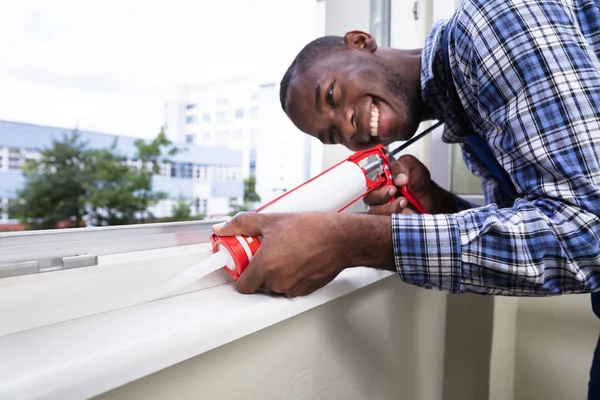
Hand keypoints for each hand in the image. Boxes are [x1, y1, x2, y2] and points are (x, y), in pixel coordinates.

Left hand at [212, 212, 393, 296]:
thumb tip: (222, 228)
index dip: (241, 274)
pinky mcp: (305, 291)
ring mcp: (293, 289)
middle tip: (268, 252)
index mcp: (266, 266)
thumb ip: (241, 225)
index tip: (244, 263)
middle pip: (258, 285)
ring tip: (286, 253)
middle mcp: (278, 282)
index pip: (242, 286)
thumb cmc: (312, 229)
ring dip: (276, 274)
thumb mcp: (271, 220)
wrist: (341, 238)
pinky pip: (290, 287)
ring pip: (275, 287)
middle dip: (260, 271)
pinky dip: (290, 277)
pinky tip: (297, 259)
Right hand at [364, 154, 456, 214]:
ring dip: (389, 208)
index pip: (369, 185)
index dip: (377, 186)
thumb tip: (398, 178)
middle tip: (394, 192)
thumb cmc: (419, 182)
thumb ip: (402, 166)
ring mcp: (384, 210)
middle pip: (369, 200)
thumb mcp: (412, 166)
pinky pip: (384, 224)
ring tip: (403, 202)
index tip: (392, 187)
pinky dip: (393, 220)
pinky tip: (404, 214)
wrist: (432, 198)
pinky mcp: (390, 222)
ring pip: (375, 213)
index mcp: (381, 182)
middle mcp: (379, 197)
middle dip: (381, 197)